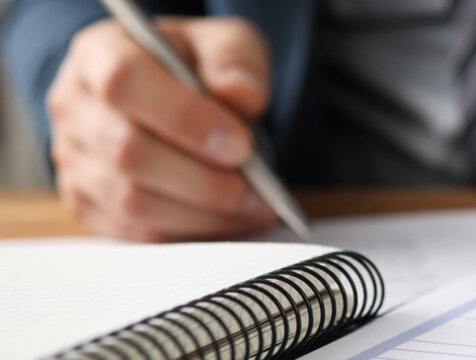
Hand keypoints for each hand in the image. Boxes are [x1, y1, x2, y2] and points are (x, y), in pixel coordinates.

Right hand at [47, 17, 276, 240]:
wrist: (175, 93)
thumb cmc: (199, 66)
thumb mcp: (226, 45)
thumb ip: (235, 61)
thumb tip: (242, 95)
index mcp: (100, 52)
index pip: (124, 82)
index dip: (184, 118)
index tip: (241, 145)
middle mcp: (74, 106)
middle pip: (127, 152)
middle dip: (203, 179)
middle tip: (260, 191)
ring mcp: (72, 158)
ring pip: (131, 201)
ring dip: (202, 214)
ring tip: (256, 209)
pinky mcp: (85, 201)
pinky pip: (135, 231)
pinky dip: (189, 233)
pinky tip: (231, 222)